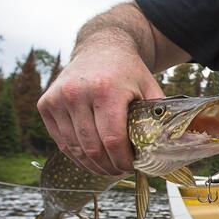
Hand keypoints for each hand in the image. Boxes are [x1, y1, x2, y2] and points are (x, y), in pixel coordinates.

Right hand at [37, 39, 163, 174]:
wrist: (100, 48)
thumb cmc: (128, 71)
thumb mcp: (149, 87)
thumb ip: (159, 115)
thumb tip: (174, 145)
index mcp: (106, 90)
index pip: (112, 139)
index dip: (123, 160)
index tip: (132, 167)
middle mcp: (77, 94)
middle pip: (92, 147)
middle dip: (109, 166)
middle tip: (121, 170)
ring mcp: (58, 99)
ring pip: (74, 148)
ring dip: (92, 164)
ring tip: (108, 167)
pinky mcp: (45, 104)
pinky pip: (61, 141)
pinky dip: (76, 154)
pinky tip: (91, 157)